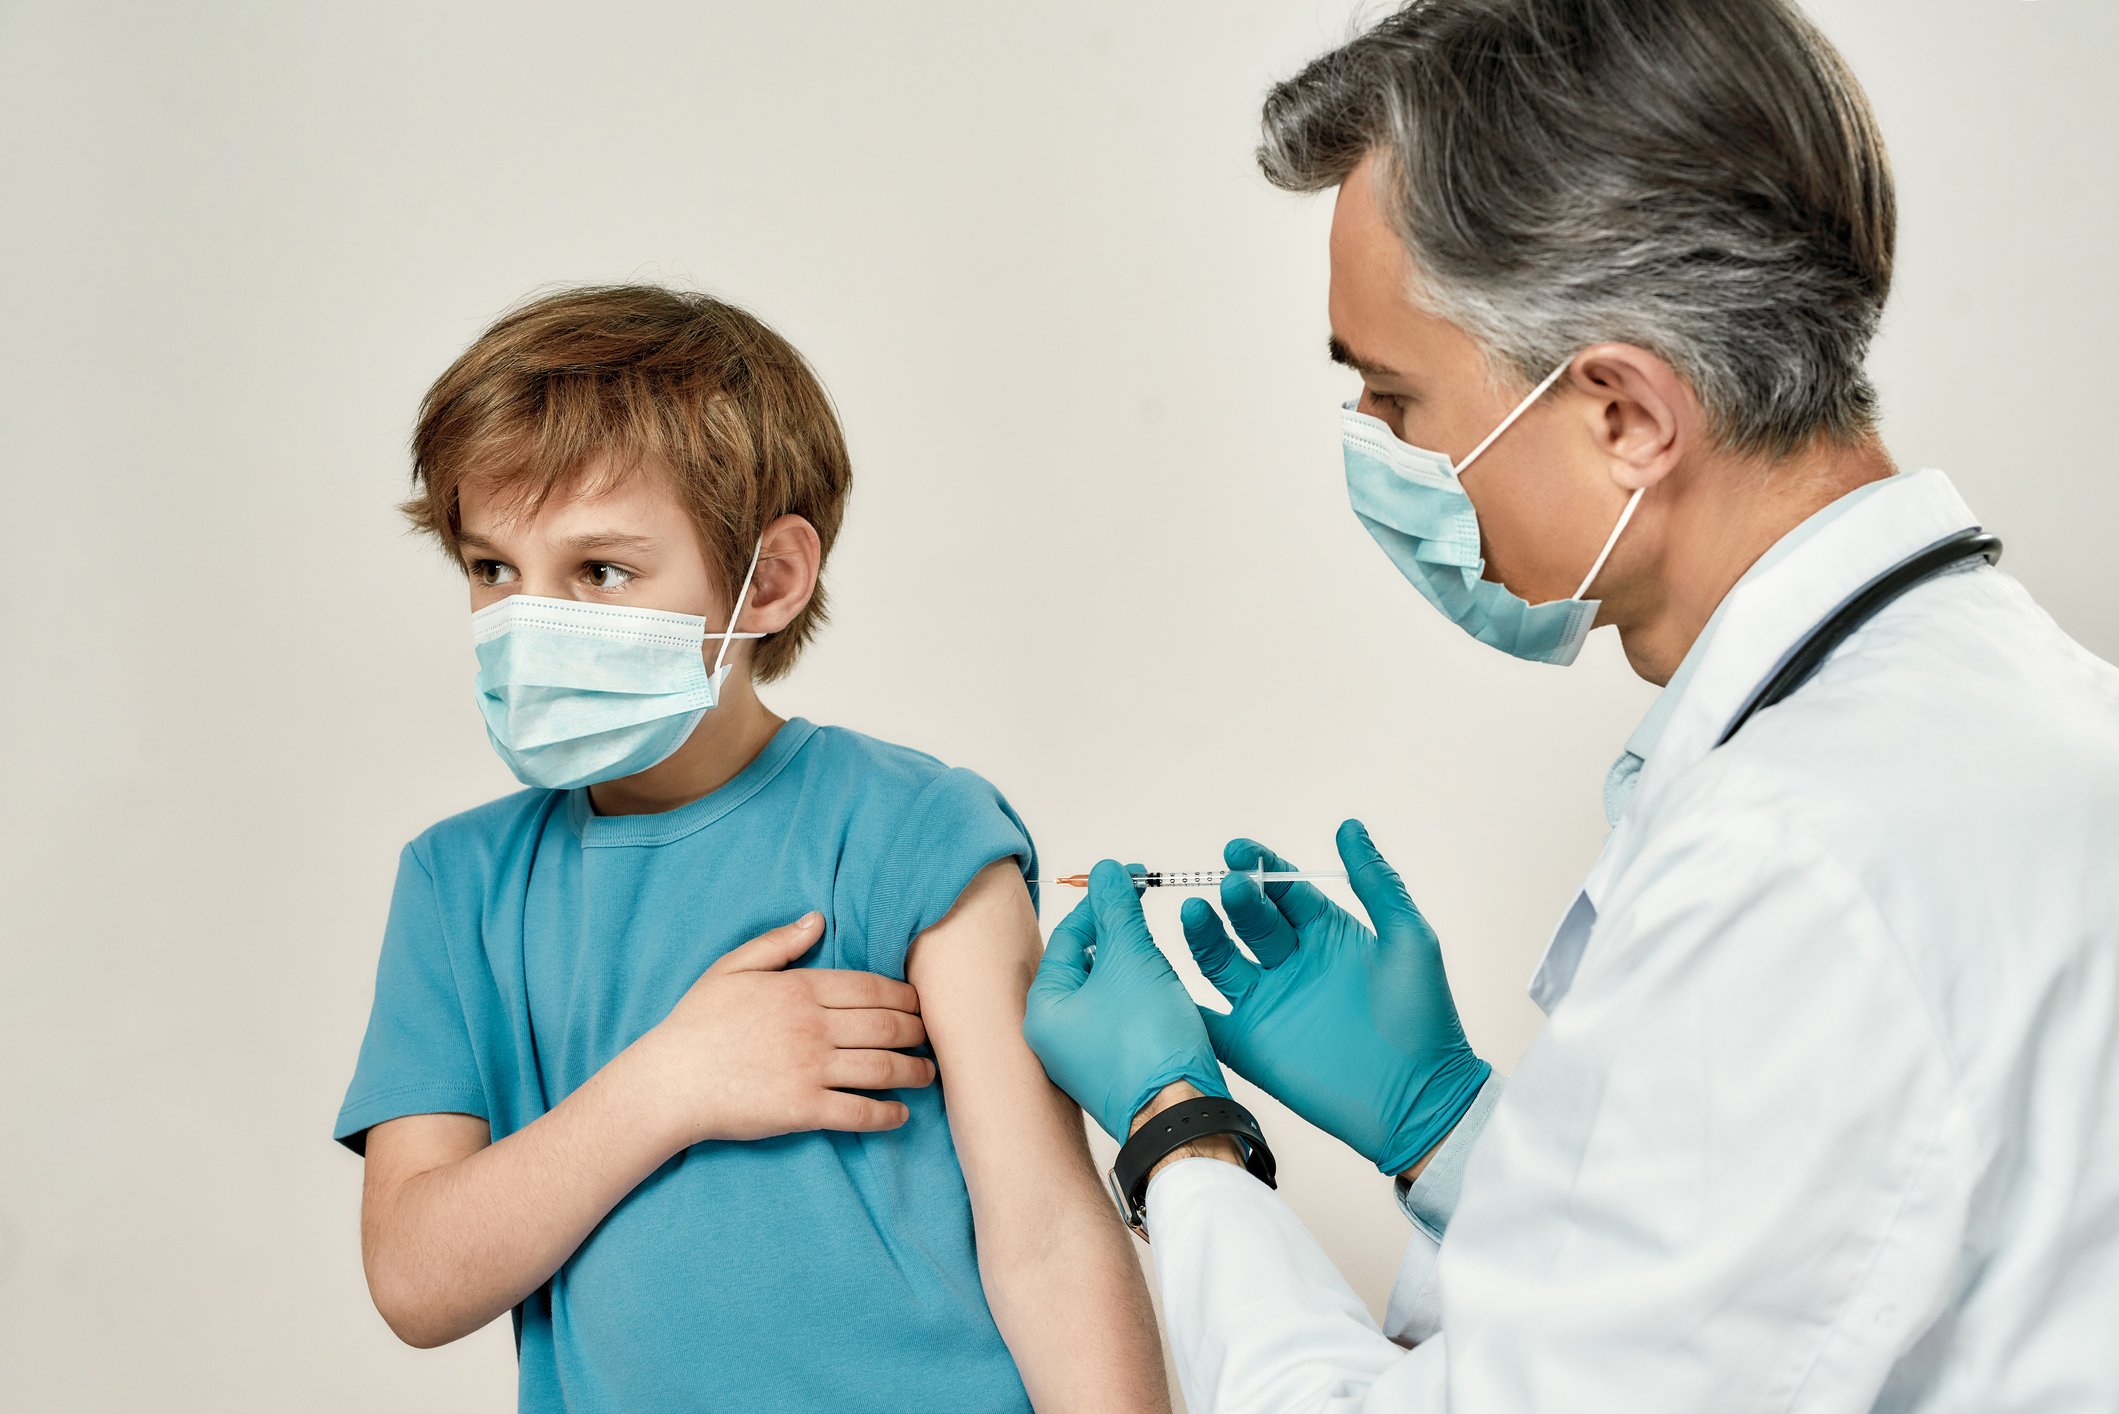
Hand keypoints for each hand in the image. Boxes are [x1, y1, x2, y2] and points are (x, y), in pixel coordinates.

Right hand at [637, 912, 934, 1147]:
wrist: (669, 1082)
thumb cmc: (697, 1022)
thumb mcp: (732, 968)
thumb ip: (779, 943)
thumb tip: (818, 919)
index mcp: (799, 989)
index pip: (871, 988)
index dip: (903, 996)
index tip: (918, 1004)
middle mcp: (813, 1027)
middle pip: (887, 1026)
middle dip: (918, 1032)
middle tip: (929, 1037)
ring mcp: (810, 1069)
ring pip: (883, 1068)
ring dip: (914, 1072)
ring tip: (927, 1075)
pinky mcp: (803, 1110)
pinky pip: (859, 1112)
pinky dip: (888, 1115)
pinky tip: (901, 1114)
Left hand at [1024, 860, 1228, 1141]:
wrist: (1182, 1115)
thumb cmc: (1149, 1046)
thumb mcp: (1133, 960)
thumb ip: (1118, 911)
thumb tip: (1107, 871)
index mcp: (1043, 1011)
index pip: (1067, 938)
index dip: (1100, 903)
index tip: (1128, 880)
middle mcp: (1054, 1039)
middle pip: (1082, 965)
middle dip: (1115, 935)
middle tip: (1143, 909)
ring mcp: (1082, 1060)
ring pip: (1103, 994)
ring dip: (1129, 966)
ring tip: (1156, 950)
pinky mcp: (1113, 1073)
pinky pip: (1119, 1021)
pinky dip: (1138, 998)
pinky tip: (1161, 990)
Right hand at [1181, 820, 1490, 1174]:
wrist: (1418, 1100)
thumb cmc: (1424, 1017)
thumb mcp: (1408, 938)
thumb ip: (1377, 882)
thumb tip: (1348, 826)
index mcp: (1327, 934)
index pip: (1283, 889)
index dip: (1261, 866)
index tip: (1239, 849)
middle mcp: (1292, 963)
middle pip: (1249, 919)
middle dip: (1238, 899)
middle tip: (1233, 887)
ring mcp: (1268, 1003)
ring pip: (1221, 959)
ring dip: (1205, 935)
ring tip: (1195, 911)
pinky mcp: (1250, 1045)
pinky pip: (1206, 1018)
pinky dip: (1181, 1001)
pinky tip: (1162, 979)